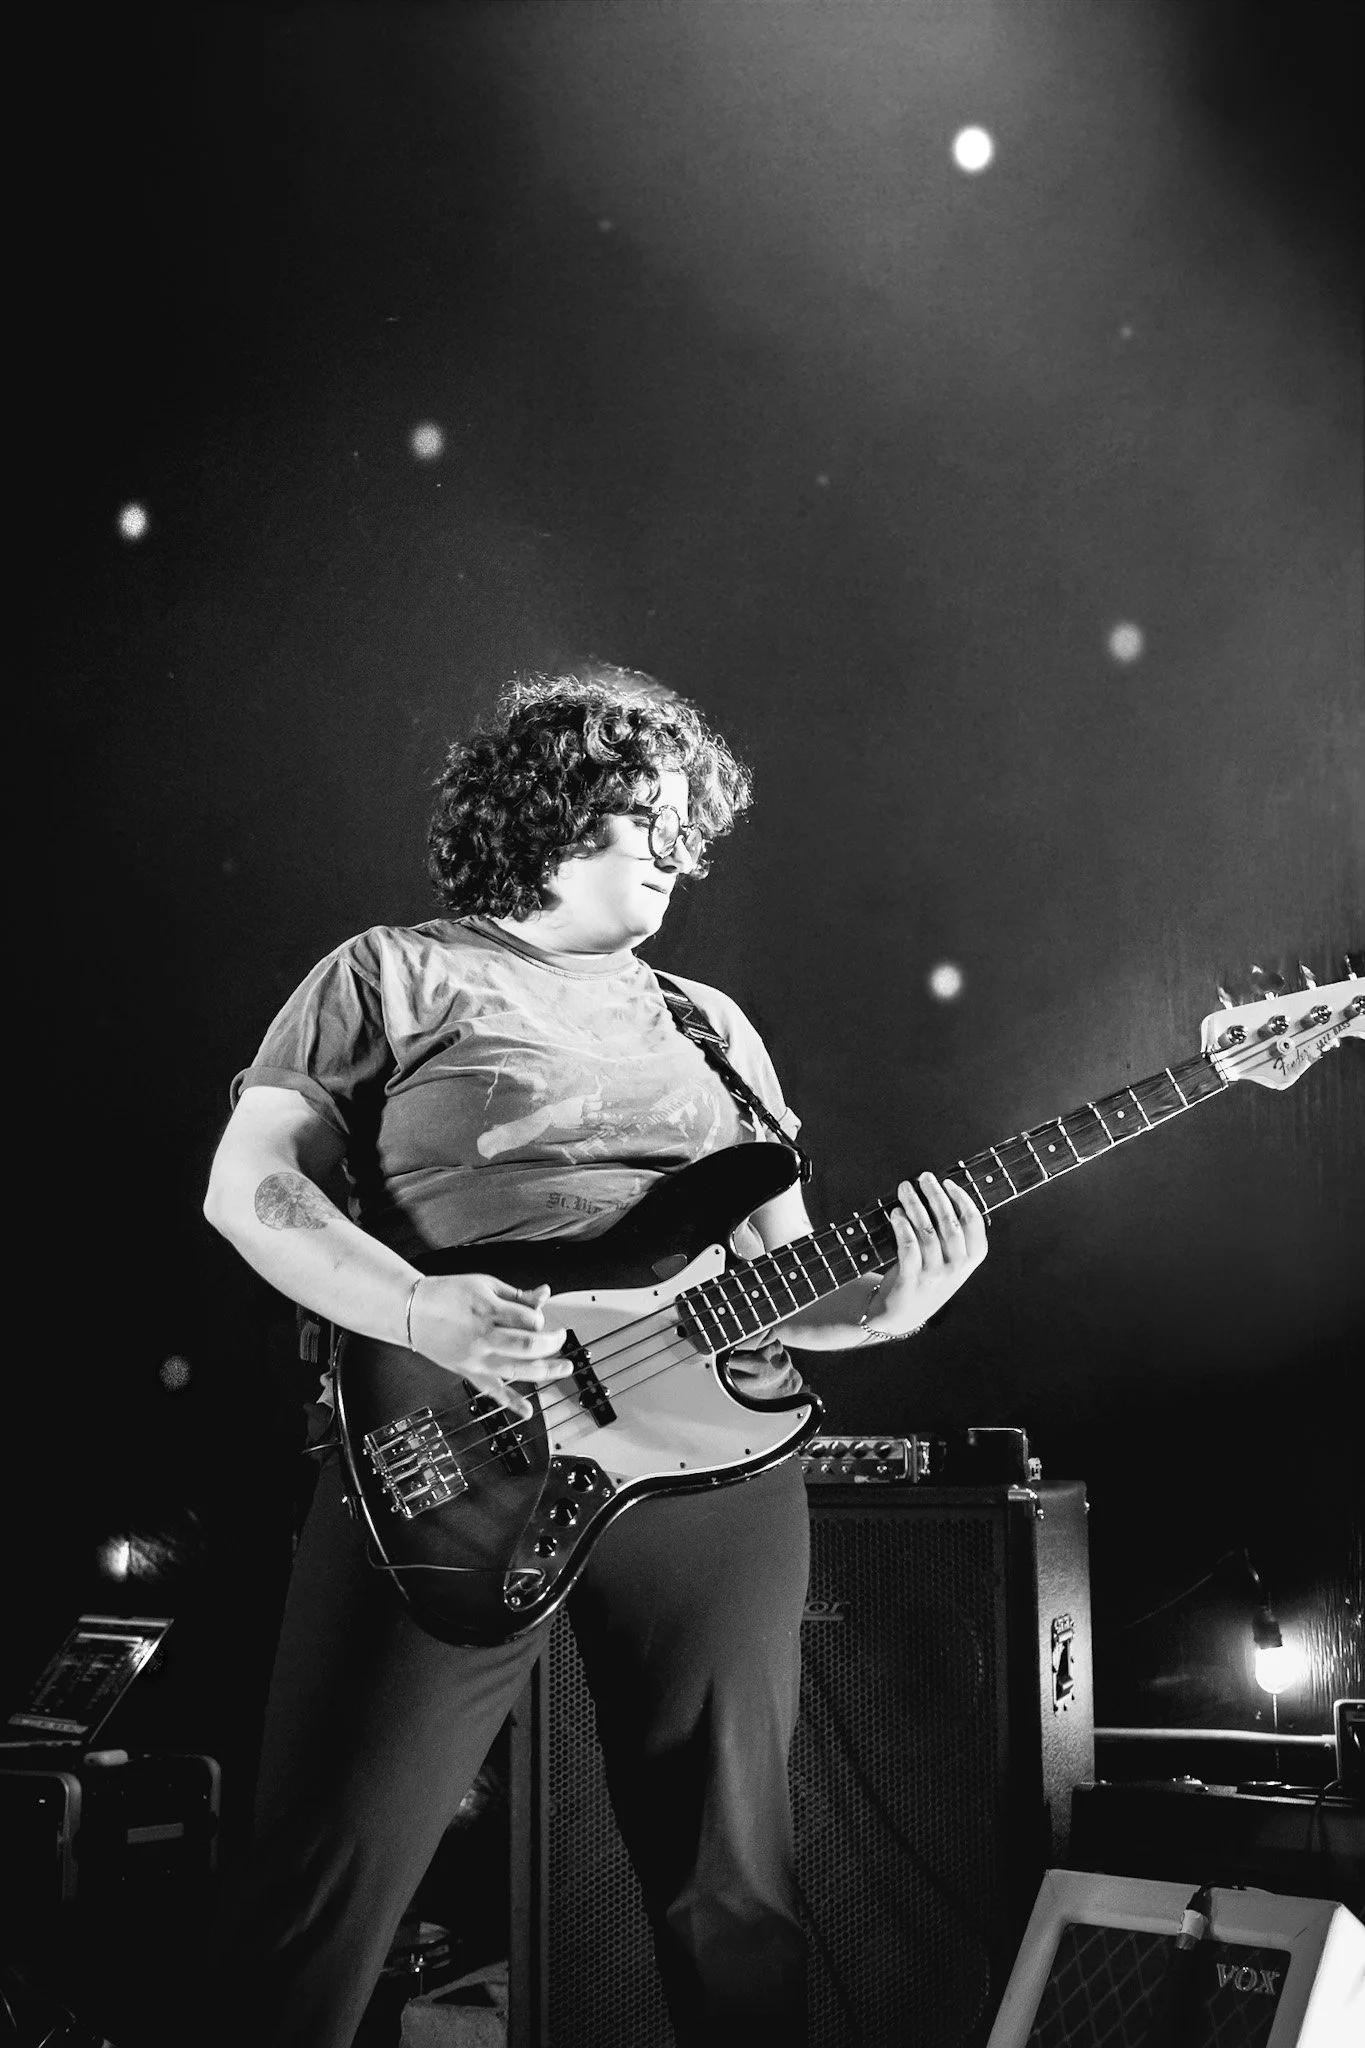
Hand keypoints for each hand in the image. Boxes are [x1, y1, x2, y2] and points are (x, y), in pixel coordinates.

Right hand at [407, 1275, 571, 1420]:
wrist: (412, 1311)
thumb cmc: (447, 1293)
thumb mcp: (485, 1284)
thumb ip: (517, 1295)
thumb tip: (545, 1294)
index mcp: (487, 1309)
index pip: (528, 1318)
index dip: (540, 1317)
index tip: (539, 1316)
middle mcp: (483, 1336)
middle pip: (528, 1345)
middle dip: (551, 1342)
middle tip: (560, 1338)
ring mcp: (476, 1358)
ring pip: (517, 1370)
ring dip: (546, 1370)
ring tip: (564, 1368)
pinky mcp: (468, 1372)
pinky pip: (492, 1391)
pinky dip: (511, 1403)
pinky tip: (527, 1410)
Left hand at [868, 1174, 986, 1336]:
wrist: (903, 1314)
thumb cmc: (927, 1277)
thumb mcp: (949, 1260)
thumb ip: (950, 1234)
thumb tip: (939, 1192)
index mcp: (972, 1259)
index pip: (974, 1223)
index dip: (962, 1199)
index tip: (948, 1182)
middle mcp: (957, 1267)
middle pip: (950, 1223)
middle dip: (936, 1195)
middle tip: (924, 1177)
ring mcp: (935, 1275)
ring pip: (927, 1231)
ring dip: (915, 1205)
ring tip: (905, 1189)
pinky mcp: (912, 1279)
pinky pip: (908, 1246)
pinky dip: (902, 1226)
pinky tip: (896, 1214)